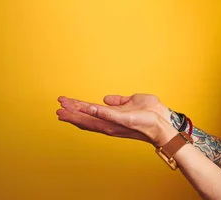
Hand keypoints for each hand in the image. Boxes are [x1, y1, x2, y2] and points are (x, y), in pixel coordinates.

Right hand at [56, 94, 175, 145]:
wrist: (163, 121)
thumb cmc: (151, 113)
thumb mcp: (133, 101)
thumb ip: (118, 101)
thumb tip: (106, 98)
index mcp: (111, 117)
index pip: (90, 113)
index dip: (77, 108)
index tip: (64, 102)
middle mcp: (110, 123)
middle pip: (86, 118)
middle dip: (71, 113)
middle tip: (57, 107)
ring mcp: (116, 123)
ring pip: (92, 119)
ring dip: (77, 114)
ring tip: (63, 110)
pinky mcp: (123, 120)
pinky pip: (107, 115)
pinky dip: (96, 112)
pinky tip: (86, 108)